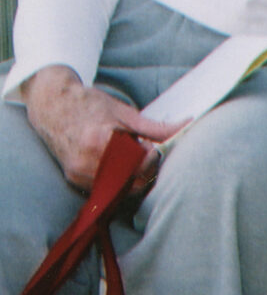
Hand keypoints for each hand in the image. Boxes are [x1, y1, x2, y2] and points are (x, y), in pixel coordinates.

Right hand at [21, 66, 180, 189]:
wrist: (53, 106)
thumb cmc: (89, 105)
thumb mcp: (125, 113)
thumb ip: (155, 128)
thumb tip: (186, 126)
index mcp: (100, 142)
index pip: (138, 165)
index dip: (151, 158)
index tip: (152, 146)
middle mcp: (85, 162)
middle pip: (130, 182)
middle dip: (145, 171)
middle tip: (146, 152)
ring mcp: (77, 173)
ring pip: (118, 188)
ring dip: (132, 177)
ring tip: (132, 156)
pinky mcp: (73, 178)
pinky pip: (104, 187)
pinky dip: (117, 179)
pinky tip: (120, 163)